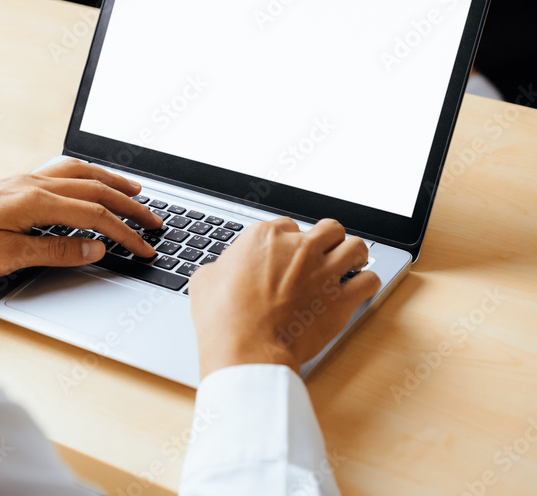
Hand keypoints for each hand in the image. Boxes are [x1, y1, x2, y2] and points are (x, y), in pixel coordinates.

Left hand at [0, 158, 163, 280]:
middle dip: (129, 204)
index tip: (146, 248)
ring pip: (79, 173)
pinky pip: (60, 172)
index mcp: (34, 201)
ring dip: (110, 181)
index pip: (94, 215)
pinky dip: (85, 176)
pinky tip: (87, 183)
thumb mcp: (7, 257)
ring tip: (133, 191)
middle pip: (94, 188)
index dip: (125, 233)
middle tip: (155, 221)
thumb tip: (95, 248)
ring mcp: (22, 180)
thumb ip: (55, 250)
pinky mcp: (12, 184)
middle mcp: (32, 184)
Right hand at [187, 216, 380, 378]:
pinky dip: (365, 284)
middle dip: (328, 241)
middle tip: (324, 255)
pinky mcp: (341, 299)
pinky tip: (357, 291)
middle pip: (329, 228)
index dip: (289, 241)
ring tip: (349, 266)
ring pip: (356, 246)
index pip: (287, 225)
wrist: (246, 349)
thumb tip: (224, 271)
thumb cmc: (223, 318)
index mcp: (264, 237)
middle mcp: (298, 247)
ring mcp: (323, 271)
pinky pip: (369, 280)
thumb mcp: (206, 280)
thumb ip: (223, 267)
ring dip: (354, 256)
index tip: (288, 255)